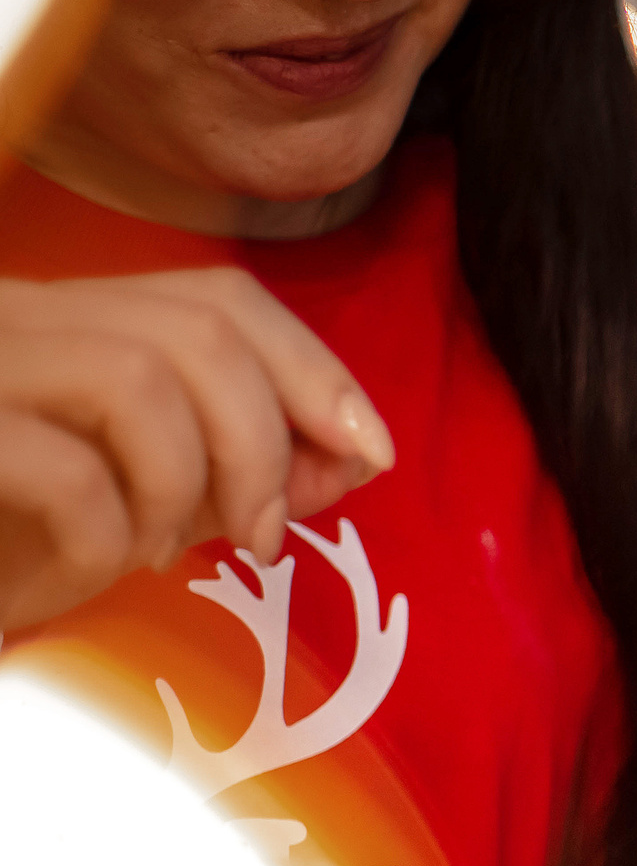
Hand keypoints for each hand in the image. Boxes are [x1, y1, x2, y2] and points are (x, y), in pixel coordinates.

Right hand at [0, 269, 394, 628]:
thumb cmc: (6, 549)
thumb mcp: (135, 501)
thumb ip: (234, 468)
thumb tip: (354, 458)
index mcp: (56, 316)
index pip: (218, 296)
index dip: (313, 370)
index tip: (371, 453)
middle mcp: (6, 315)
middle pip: (197, 327)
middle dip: (267, 436)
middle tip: (269, 535)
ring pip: (138, 376)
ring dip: (190, 481)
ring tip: (168, 552)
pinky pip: (63, 465)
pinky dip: (111, 529)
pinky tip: (102, 568)